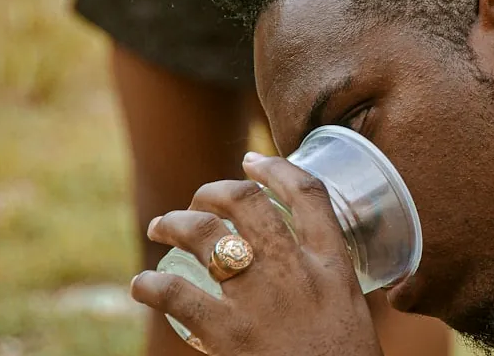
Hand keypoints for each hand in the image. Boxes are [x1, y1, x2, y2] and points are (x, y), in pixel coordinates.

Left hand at [131, 153, 381, 355]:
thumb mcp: (350, 310)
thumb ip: (327, 284)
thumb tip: (304, 272)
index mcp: (332, 263)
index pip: (308, 193)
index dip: (277, 167)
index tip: (254, 160)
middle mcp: (294, 269)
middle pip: (247, 201)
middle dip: (215, 190)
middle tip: (199, 200)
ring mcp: (258, 298)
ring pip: (205, 234)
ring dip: (174, 223)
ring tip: (161, 226)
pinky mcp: (226, 333)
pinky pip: (174, 294)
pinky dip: (150, 284)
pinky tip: (143, 285)